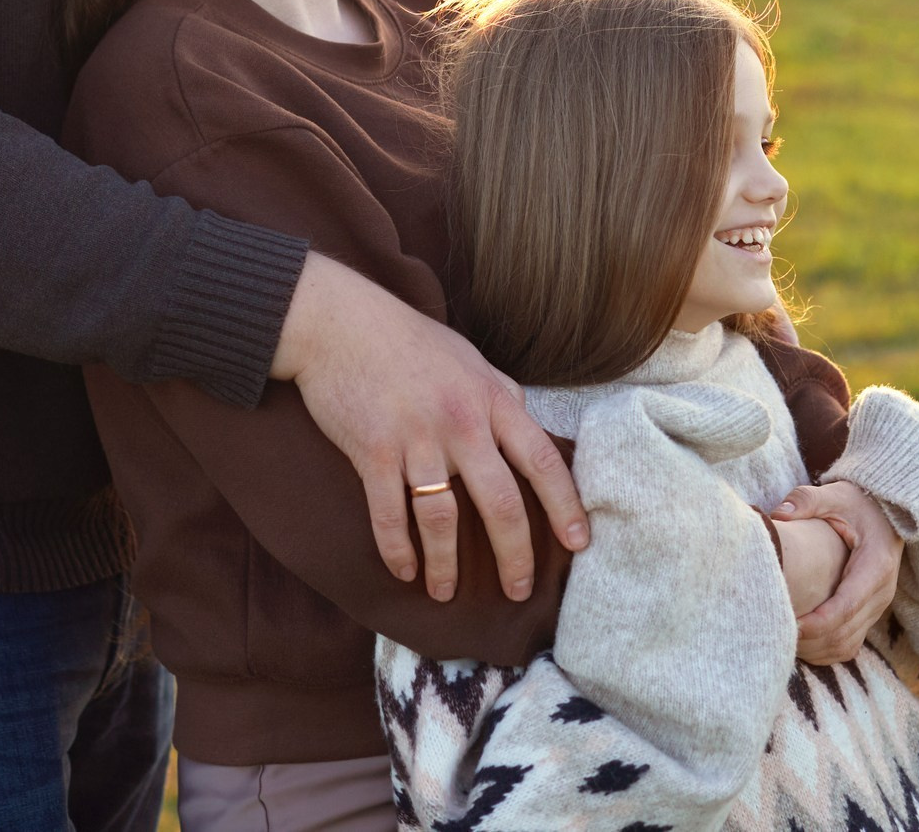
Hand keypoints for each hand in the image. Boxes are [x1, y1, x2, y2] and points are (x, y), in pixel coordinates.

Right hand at [272, 255, 588, 601]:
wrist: (341, 324)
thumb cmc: (410, 342)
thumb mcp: (471, 360)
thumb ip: (502, 397)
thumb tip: (528, 429)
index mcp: (493, 399)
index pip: (542, 461)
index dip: (565, 506)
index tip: (577, 544)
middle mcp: (461, 422)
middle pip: (500, 503)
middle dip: (514, 555)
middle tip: (519, 590)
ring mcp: (415, 439)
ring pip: (442, 519)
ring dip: (447, 565)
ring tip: (447, 593)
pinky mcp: (372, 451)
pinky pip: (389, 515)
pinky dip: (397, 549)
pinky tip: (405, 570)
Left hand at [773, 481, 899, 663]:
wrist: (887, 512)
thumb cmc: (858, 503)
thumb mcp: (834, 495)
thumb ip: (806, 501)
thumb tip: (778, 514)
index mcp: (875, 566)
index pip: (846, 605)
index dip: (819, 621)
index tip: (790, 625)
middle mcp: (881, 592)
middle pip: (845, 631)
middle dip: (811, 639)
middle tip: (775, 634)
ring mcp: (878, 606)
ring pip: (847, 644)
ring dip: (815, 648)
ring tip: (783, 640)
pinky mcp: (871, 613)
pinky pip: (850, 644)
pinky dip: (825, 650)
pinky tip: (799, 642)